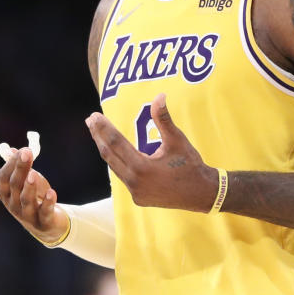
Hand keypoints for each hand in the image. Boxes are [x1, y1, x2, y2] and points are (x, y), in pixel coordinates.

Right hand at [0, 147, 68, 244]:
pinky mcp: (43, 222)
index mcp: (6, 193)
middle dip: (21, 168)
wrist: (48, 226)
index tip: (23, 149)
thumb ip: (20, 167)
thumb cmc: (35, 199)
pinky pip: (45, 212)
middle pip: (15, 185)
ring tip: (33, 174)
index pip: (4, 176)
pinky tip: (51, 192)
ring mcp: (27, 215)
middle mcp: (13, 205)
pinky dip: (48, 202)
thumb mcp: (27, 181)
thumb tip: (11, 150)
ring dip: (29, 186)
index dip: (12, 162)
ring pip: (26, 200)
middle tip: (27, 153)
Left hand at [85, 93, 217, 211]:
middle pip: (110, 155)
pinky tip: (114, 152)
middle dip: (98, 136)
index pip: (116, 143)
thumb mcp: (177, 140)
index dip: (103, 128)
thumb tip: (159, 96)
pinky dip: (117, 162)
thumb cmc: (191, 165)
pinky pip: (123, 176)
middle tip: (90, 120)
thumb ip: (163, 119)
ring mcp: (135, 193)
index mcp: (142, 168)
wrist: (202, 194)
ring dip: (106, 149)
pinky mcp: (138, 198)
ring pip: (115, 167)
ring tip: (98, 134)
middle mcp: (135, 183)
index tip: (94, 115)